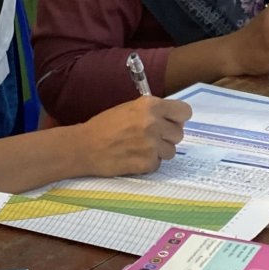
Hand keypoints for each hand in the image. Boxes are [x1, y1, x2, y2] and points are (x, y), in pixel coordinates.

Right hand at [73, 98, 190, 176]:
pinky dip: (148, 163)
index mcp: (150, 105)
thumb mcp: (130, 108)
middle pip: (179, 133)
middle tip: (150, 138)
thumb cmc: (104, 125)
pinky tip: (133, 157)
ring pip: (171, 151)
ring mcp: (151, 144)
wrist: (84, 147)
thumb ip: (153, 111)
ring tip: (140, 148)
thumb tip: (174, 120)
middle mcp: (154, 123)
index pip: (184, 112)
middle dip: (167, 137)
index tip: (171, 122)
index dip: (178, 118)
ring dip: (159, 151)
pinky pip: (158, 164)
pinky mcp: (147, 163)